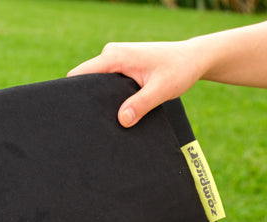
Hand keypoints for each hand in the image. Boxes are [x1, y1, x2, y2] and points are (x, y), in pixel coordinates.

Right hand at [68, 40, 203, 126]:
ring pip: (95, 83)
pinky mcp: (120, 67)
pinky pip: (105, 83)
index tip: (73, 113)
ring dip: (98, 100)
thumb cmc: (179, 69)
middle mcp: (111, 55)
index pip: (80, 75)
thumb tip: (121, 121)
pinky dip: (108, 97)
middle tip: (91, 122)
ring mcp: (115, 60)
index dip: (72, 93)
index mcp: (115, 56)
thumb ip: (141, 104)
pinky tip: (115, 110)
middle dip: (86, 100)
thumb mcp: (162, 89)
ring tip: (103, 118)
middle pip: (84, 81)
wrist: (193, 58)